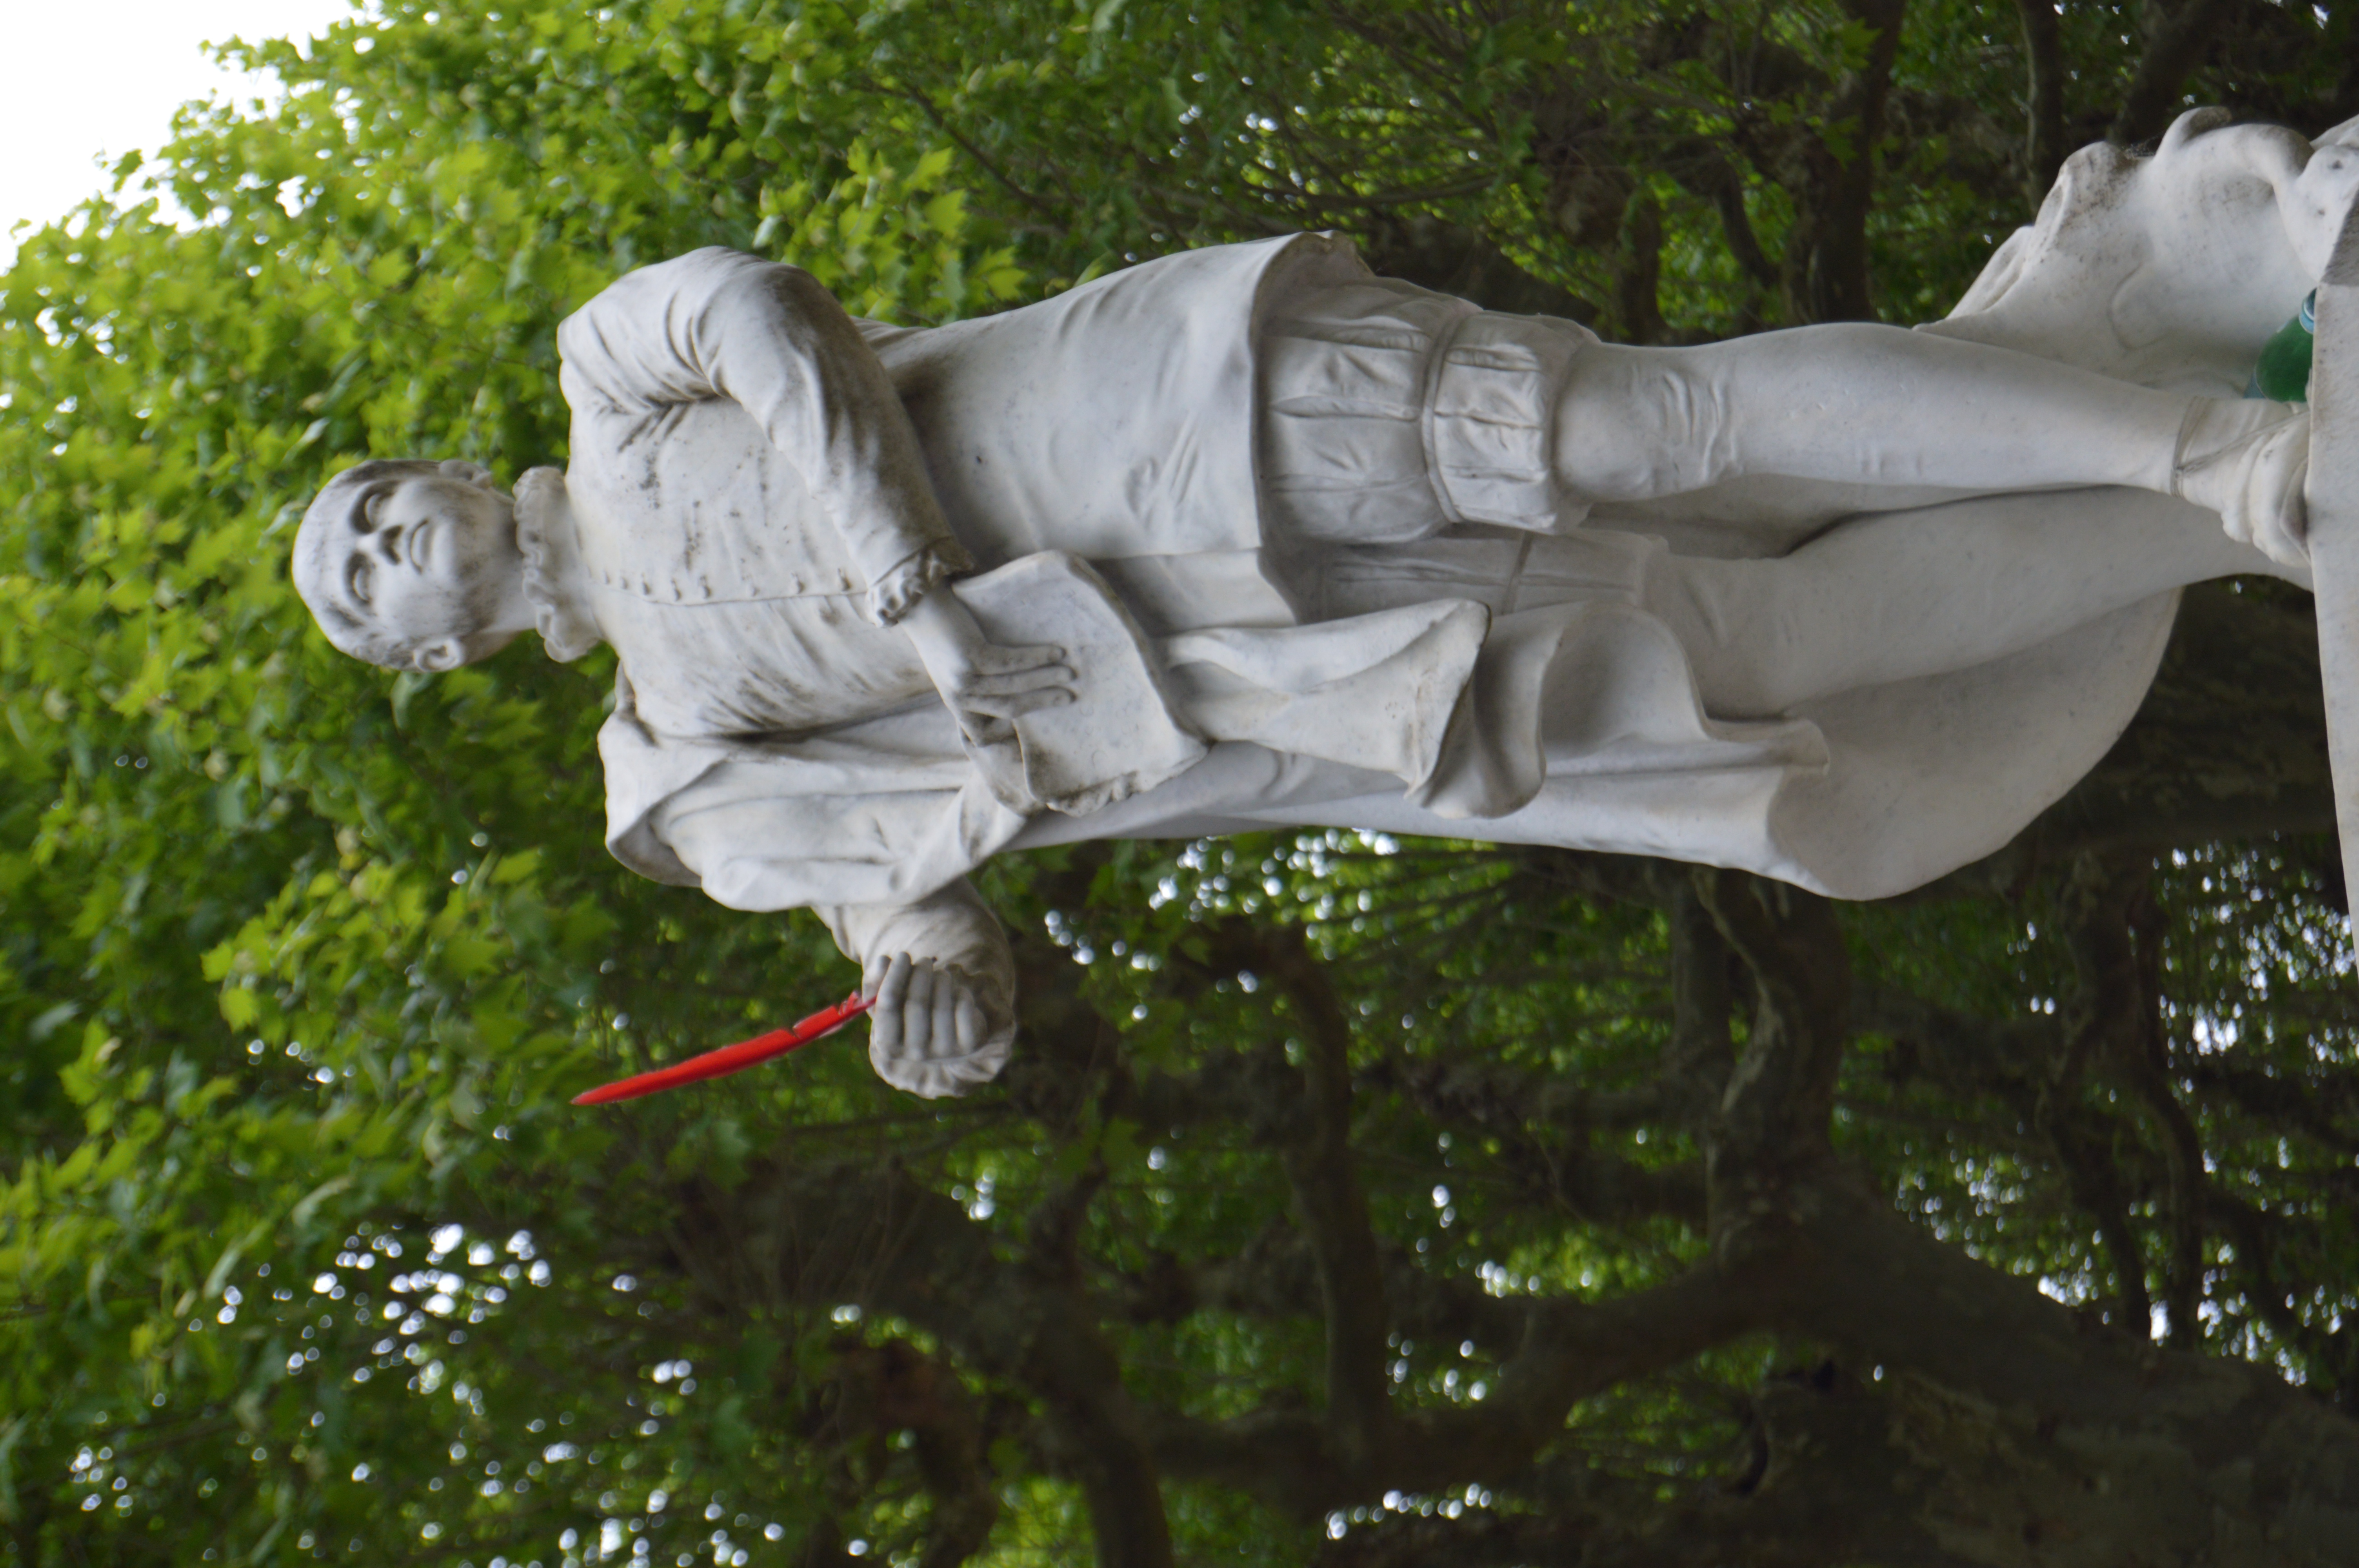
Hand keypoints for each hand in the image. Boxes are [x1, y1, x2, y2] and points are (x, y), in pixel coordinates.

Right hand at [864, 952, 1010, 1097]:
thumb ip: (878, 980)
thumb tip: (882, 960)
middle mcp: (915, 1053)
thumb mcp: (890, 1000)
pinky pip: (964, 1010)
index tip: (903, 955)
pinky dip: (961, 992)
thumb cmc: (910, 1013)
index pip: (887, 1005)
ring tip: (941, 974)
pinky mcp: (968, 1045)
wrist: (946, 1036)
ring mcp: (943, 1052)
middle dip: (920, 975)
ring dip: (941, 981)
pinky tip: (958, 990)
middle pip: (916, 1004)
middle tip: (926, 961)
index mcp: (888, 1045)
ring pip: (942, 1006)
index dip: (895, 976)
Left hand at [899, 588, 1074, 726]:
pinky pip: (1012, 663)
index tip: (1035, 716)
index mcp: (956, 705)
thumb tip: (1024, 689)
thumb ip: (981, 686)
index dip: (1007, 731)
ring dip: (1047, 679)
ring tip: (1070, 672)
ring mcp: (963, 679)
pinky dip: (1037, 658)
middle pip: (1010, 709)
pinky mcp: (970, 658)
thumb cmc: (946, 635)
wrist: (920, 606)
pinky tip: (1055, 652)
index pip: (983, 734)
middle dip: (1044, 702)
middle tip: (1071, 696)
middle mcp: (959, 697)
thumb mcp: (959, 670)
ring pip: (1014, 687)